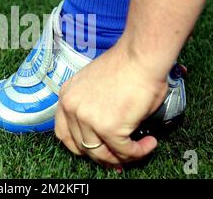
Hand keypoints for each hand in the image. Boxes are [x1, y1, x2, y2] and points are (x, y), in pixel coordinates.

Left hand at [55, 41, 168, 166]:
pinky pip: (124, 151)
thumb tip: (103, 132)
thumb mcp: (92, 85)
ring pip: (102, 154)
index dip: (80, 147)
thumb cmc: (124, 65)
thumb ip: (90, 107)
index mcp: (67, 97)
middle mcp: (72, 109)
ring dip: (121, 157)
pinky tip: (149, 143)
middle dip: (103, 156)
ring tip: (139, 148)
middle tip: (120, 156)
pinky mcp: (109, 128)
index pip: (63, 134)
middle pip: (82, 148)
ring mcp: (88, 120)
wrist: (140, 56)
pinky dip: (138, 152)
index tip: (96, 149)